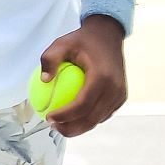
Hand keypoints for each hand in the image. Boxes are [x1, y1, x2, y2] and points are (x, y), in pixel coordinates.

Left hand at [35, 17, 128, 136]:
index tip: (48, 117)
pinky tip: (71, 118)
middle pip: (92, 118)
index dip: (65, 116)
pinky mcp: (121, 97)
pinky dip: (88, 119)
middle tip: (52, 125)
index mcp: (102, 77)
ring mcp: (120, 94)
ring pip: (98, 119)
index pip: (83, 105)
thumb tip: (43, 80)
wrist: (108, 35)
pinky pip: (103, 113)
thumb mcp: (62, 43)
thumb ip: (50, 59)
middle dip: (70, 128)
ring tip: (59, 124)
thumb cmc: (83, 40)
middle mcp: (115, 88)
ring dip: (79, 126)